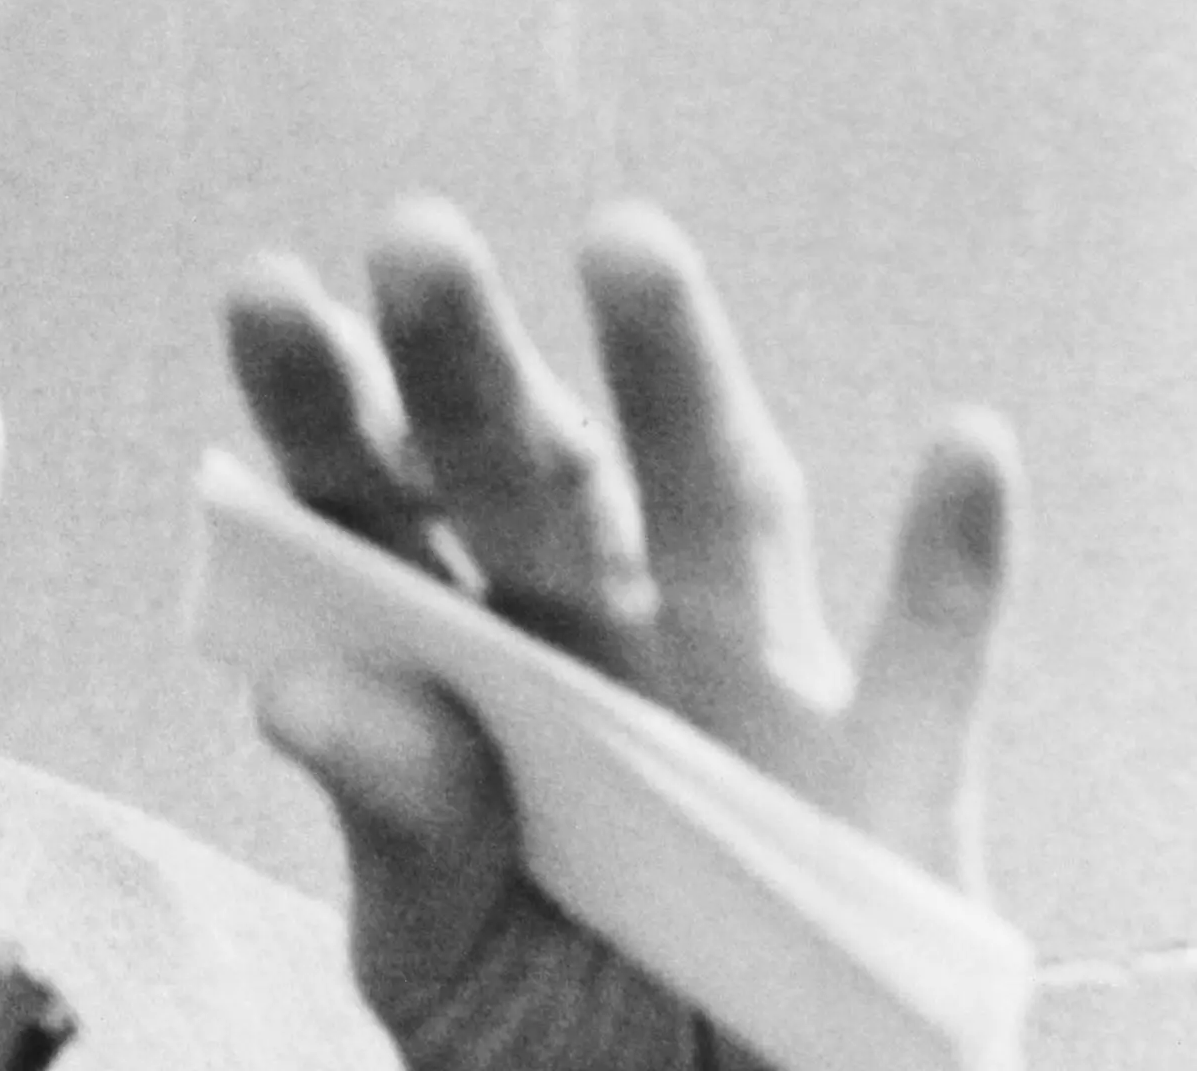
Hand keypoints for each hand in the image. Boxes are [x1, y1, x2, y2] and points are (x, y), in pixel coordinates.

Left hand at [225, 199, 1017, 1069]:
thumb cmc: (556, 1037)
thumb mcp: (442, 960)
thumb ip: (397, 832)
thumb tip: (306, 697)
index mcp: (464, 659)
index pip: (373, 506)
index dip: (322, 403)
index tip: (266, 294)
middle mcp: (602, 633)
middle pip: (529, 474)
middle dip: (470, 361)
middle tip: (415, 240)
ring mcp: (748, 687)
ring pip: (715, 506)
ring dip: (678, 378)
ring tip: (625, 246)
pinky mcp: (893, 778)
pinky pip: (932, 658)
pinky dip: (957, 558)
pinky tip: (964, 450)